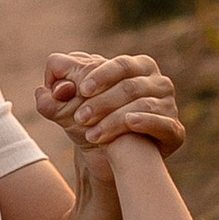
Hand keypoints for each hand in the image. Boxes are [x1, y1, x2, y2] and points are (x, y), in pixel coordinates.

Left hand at [38, 49, 185, 160]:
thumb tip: (43, 89)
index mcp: (138, 66)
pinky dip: (145, 122)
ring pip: (143, 105)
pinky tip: (129, 125)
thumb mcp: (72, 106)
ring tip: (92, 134)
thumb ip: (55, 95)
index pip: (120, 64)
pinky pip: (163, 123)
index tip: (80, 90)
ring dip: (115, 119)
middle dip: (103, 102)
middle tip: (80, 118)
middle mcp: (159, 82)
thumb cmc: (95, 121)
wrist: (116, 155)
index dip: (100, 75)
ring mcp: (170, 106)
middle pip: (131, 86)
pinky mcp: (175, 131)